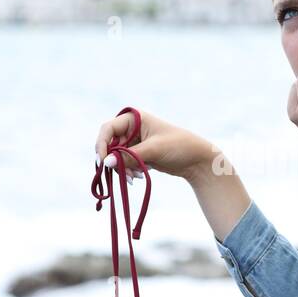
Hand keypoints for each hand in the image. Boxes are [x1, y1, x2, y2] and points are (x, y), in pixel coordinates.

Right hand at [94, 108, 210, 181]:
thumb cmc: (178, 146)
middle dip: (114, 161)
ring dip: (121, 168)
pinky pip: (124, 164)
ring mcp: (134, 142)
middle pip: (109, 145)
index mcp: (134, 118)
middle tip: (123, 174)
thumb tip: (106, 163)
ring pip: (115, 157)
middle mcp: (131, 128)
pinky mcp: (138, 155)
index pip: (108, 129)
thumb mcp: (153, 150)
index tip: (102, 161)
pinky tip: (138, 177)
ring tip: (134, 178)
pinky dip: (127, 171)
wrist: (197, 160)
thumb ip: (128, 157)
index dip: (101, 144)